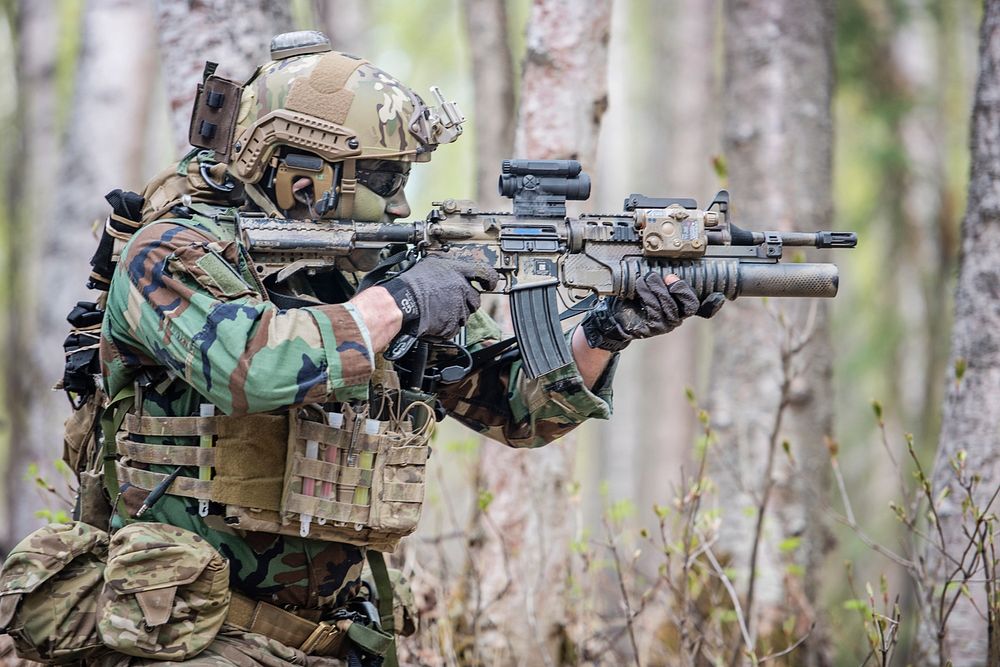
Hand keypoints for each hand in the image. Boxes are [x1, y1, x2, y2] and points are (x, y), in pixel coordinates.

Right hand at [382, 254, 498, 338]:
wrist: (402, 303)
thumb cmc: (411, 284)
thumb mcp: (431, 264)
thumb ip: (448, 266)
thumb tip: (456, 268)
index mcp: (457, 271)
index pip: (485, 273)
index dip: (489, 280)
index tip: (489, 284)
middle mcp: (461, 288)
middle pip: (475, 299)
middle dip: (467, 302)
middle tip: (452, 301)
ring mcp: (458, 306)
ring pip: (465, 314)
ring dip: (456, 314)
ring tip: (439, 310)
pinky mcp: (452, 323)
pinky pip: (455, 327)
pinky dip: (447, 326)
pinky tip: (436, 319)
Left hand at [580, 273, 723, 351]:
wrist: (615, 316)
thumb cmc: (634, 298)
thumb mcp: (649, 285)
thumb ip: (661, 276)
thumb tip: (667, 262)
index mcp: (680, 305)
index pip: (703, 308)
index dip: (713, 304)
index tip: (718, 295)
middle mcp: (677, 316)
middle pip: (690, 306)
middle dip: (682, 289)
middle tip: (670, 277)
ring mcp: (665, 324)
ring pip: (671, 308)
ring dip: (659, 290)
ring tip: (649, 278)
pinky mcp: (652, 328)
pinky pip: (655, 312)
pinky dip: (648, 296)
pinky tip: (641, 286)